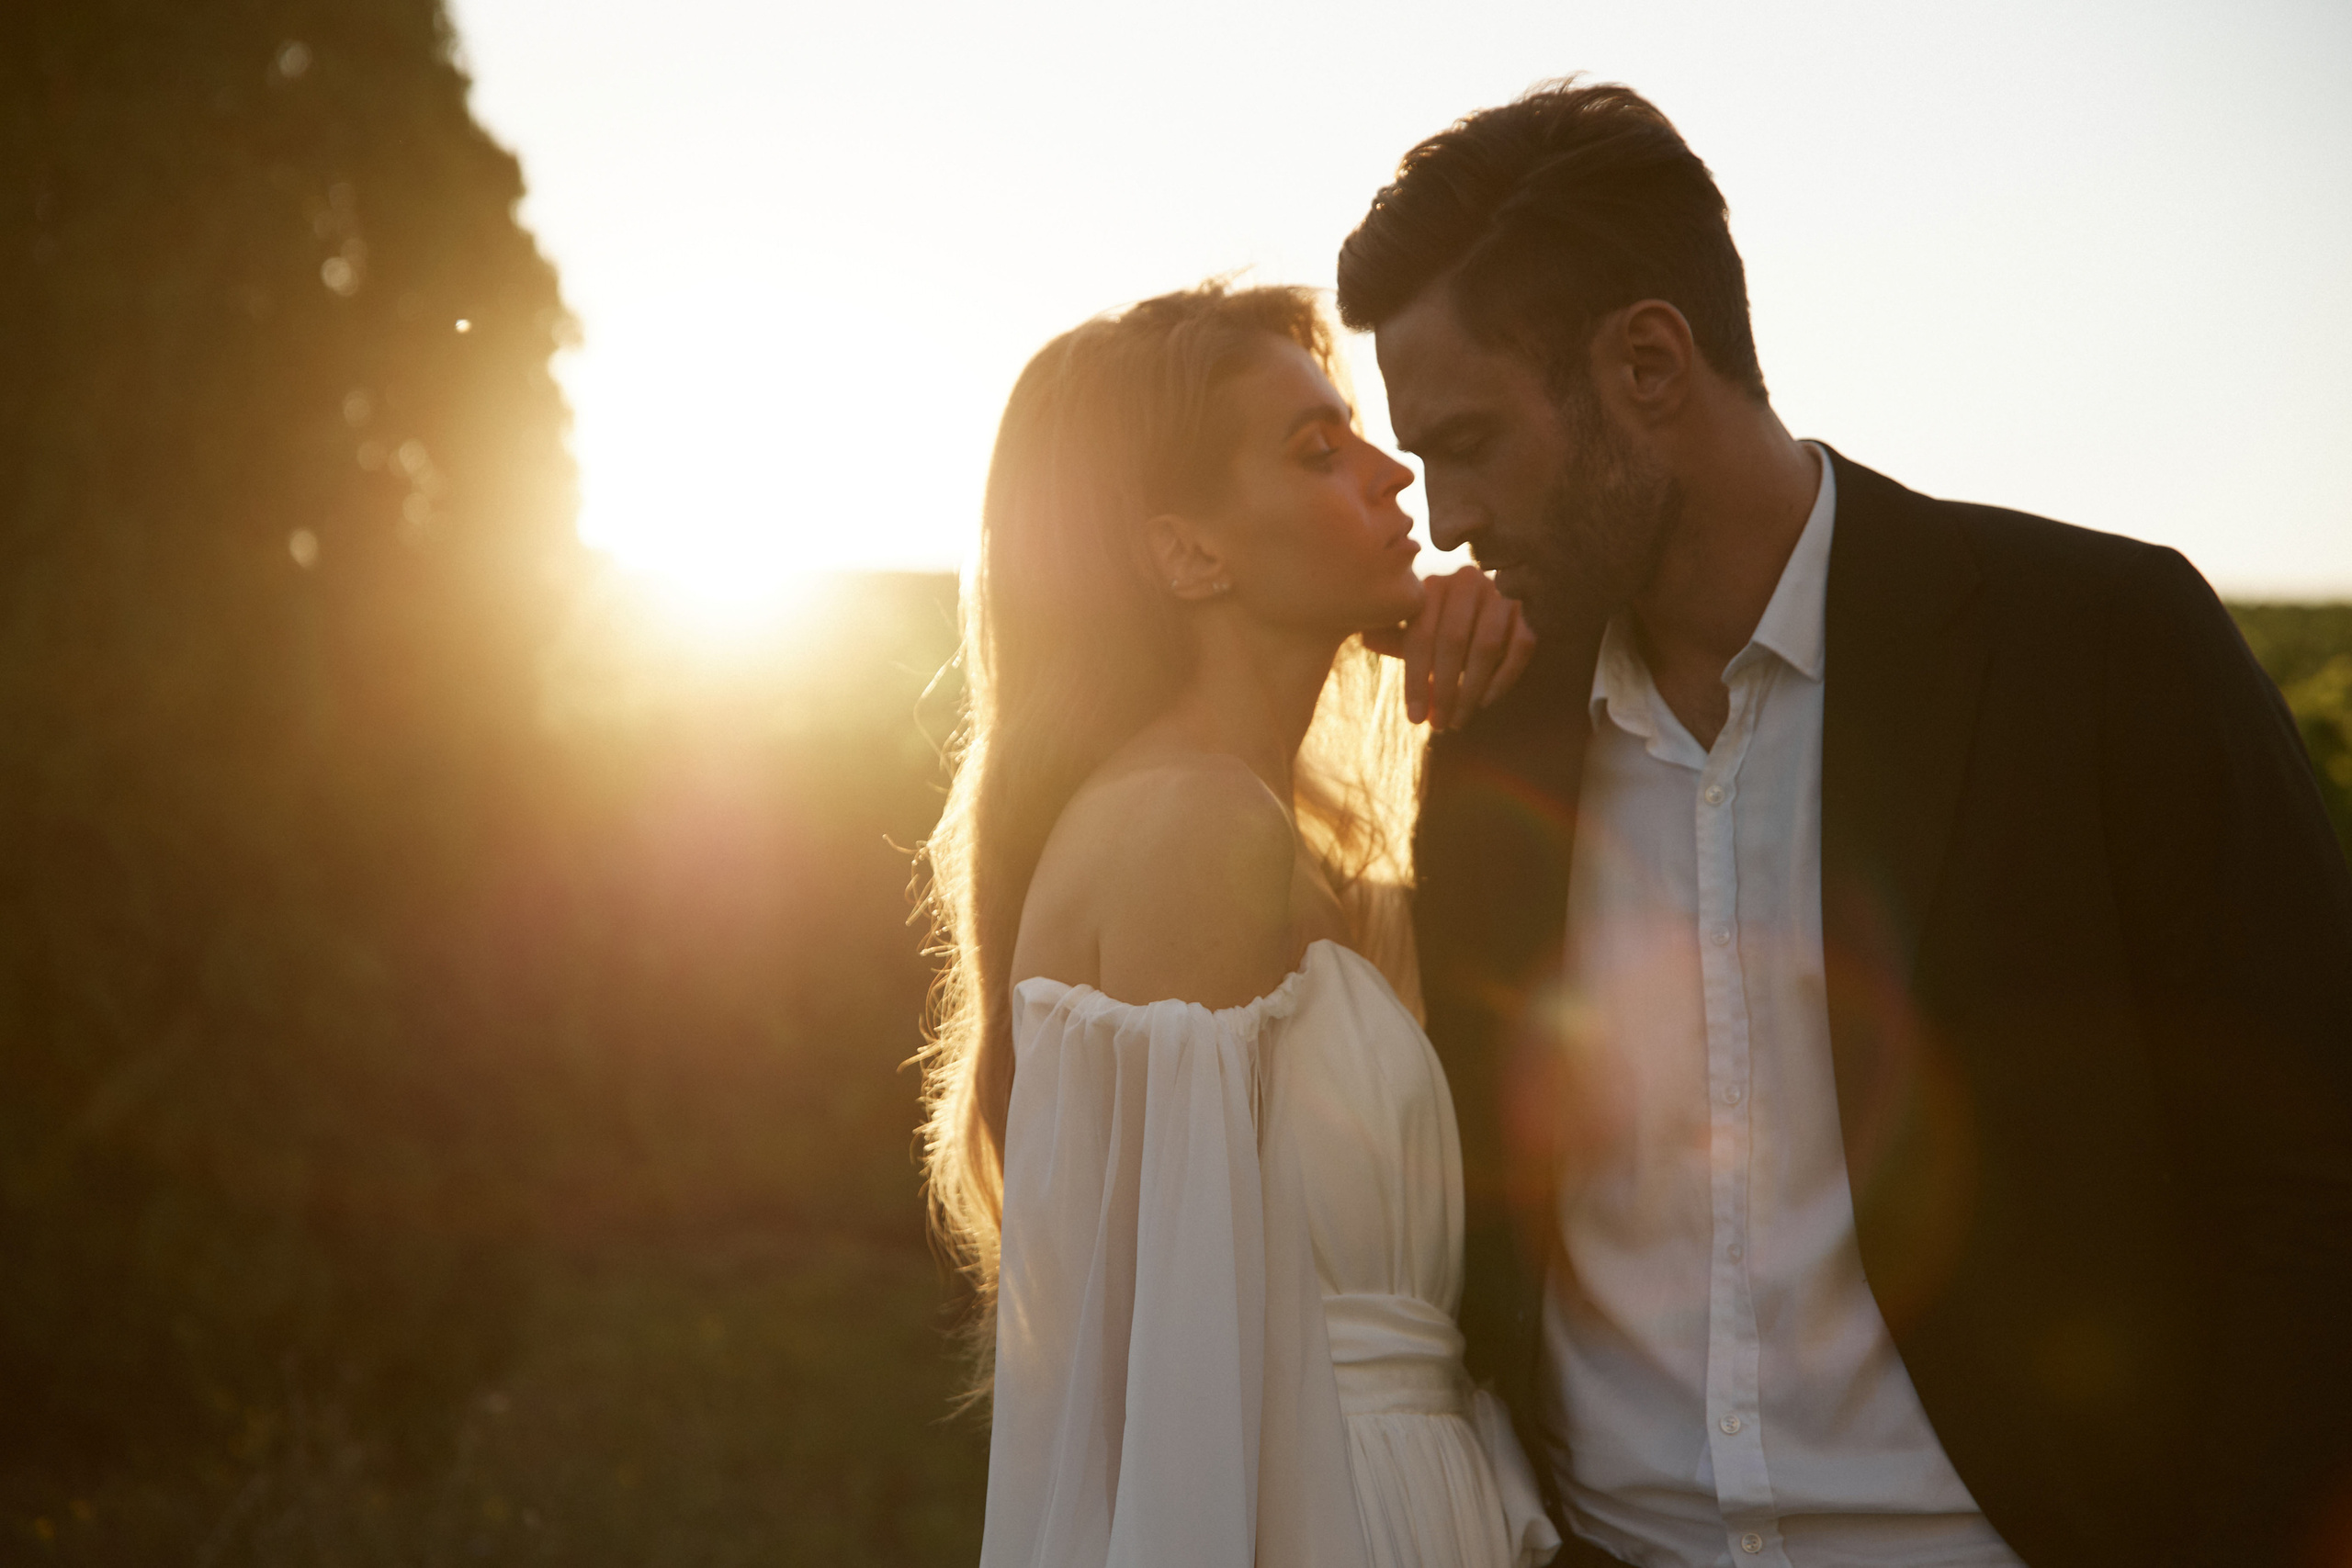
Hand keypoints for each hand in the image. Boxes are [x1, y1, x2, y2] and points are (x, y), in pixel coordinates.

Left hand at [1363, 564, 1537, 730]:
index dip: (1416, 680)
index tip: (1416, 718)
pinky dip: (1504, 678)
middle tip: (1439, 724)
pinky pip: (1520, 647)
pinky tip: (1486, 701)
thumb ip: (1393, 634)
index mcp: (1431, 586)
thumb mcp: (1414, 625)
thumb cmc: (1441, 621)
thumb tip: (1367, 640)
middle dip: (1444, 690)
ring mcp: (1500, 592)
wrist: (1489, 603)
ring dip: (1471, 690)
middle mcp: (1466, 581)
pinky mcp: (1528, 608)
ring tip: (1459, 720)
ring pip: (1486, 647)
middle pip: (1452, 642)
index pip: (1420, 636)